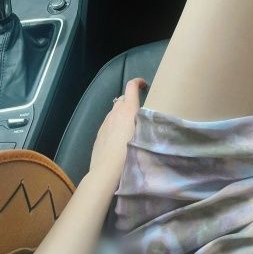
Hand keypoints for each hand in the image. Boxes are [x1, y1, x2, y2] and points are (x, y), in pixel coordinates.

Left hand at [89, 77, 146, 192]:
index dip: (137, 82)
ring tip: (130, 126)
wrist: (106, 171)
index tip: (144, 85)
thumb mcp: (145, 135)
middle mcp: (115, 112)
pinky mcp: (99, 133)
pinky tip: (119, 138)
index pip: (131, 86)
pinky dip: (115, 124)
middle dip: (130, 100)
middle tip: (140, 110)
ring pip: (115, 111)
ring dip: (122, 113)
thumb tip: (153, 119)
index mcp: (128, 109)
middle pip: (123, 98)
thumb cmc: (130, 152)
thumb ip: (148, 123)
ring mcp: (105, 123)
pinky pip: (109, 123)